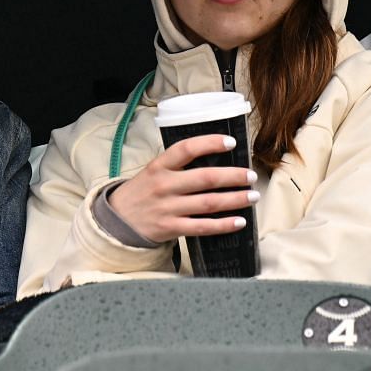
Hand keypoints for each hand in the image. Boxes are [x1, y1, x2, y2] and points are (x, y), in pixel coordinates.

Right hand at [107, 134, 258, 244]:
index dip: (209, 143)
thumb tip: (214, 157)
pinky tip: (239, 221)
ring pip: (208, 203)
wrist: (118, 220)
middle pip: (205, 178)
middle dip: (233, 176)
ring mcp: (168, 208)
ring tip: (252, 196)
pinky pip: (202, 227)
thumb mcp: (153, 170)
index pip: (186, 149)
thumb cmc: (142, 191)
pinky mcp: (171, 228)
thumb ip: (177, 164)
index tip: (230, 142)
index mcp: (159, 166)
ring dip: (235, 199)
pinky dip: (223, 225)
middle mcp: (164, 185)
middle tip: (251, 175)